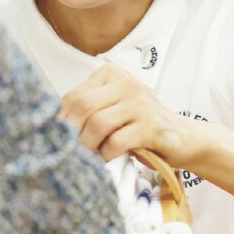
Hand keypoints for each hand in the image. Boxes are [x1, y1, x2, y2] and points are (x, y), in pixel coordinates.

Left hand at [59, 63, 200, 164]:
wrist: (183, 138)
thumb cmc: (141, 126)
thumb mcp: (113, 110)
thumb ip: (88, 111)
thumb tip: (51, 129)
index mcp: (111, 75)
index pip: (73, 96)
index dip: (60, 121)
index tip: (56, 141)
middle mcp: (126, 82)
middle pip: (82, 106)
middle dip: (72, 135)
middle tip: (69, 154)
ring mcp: (141, 102)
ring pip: (97, 123)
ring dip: (89, 147)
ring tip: (90, 159)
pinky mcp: (152, 125)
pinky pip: (117, 141)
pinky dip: (107, 155)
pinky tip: (109, 159)